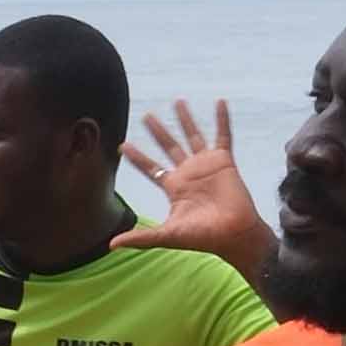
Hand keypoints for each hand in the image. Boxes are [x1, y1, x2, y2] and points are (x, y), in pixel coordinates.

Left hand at [132, 96, 265, 269]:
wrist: (234, 235)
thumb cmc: (203, 237)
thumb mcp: (167, 235)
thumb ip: (141, 237)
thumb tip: (111, 245)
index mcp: (174, 187)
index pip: (151, 168)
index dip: (137, 157)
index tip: (123, 145)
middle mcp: (188, 173)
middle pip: (169, 146)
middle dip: (158, 131)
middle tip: (146, 115)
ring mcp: (206, 165)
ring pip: (193, 136)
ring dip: (185, 119)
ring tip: (177, 101)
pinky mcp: (224, 161)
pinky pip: (223, 135)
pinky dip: (222, 119)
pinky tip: (220, 102)